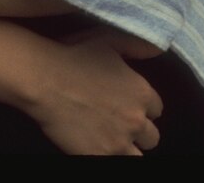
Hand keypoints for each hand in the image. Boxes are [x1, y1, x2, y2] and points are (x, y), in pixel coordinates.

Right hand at [23, 31, 162, 154]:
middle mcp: (135, 120)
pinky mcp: (99, 157)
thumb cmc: (74, 55)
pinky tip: (98, 144)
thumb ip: (138, 45)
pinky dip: (108, 155)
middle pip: (152, 137)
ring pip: (137, 157)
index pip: (156, 109)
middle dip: (138, 130)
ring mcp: (118, 143)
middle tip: (120, 121)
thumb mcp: (109, 39)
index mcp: (141, 92)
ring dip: (128, 148)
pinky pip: (115, 164)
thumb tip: (159, 50)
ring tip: (111, 137)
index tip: (128, 102)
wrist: (44, 80)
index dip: (143, 105)